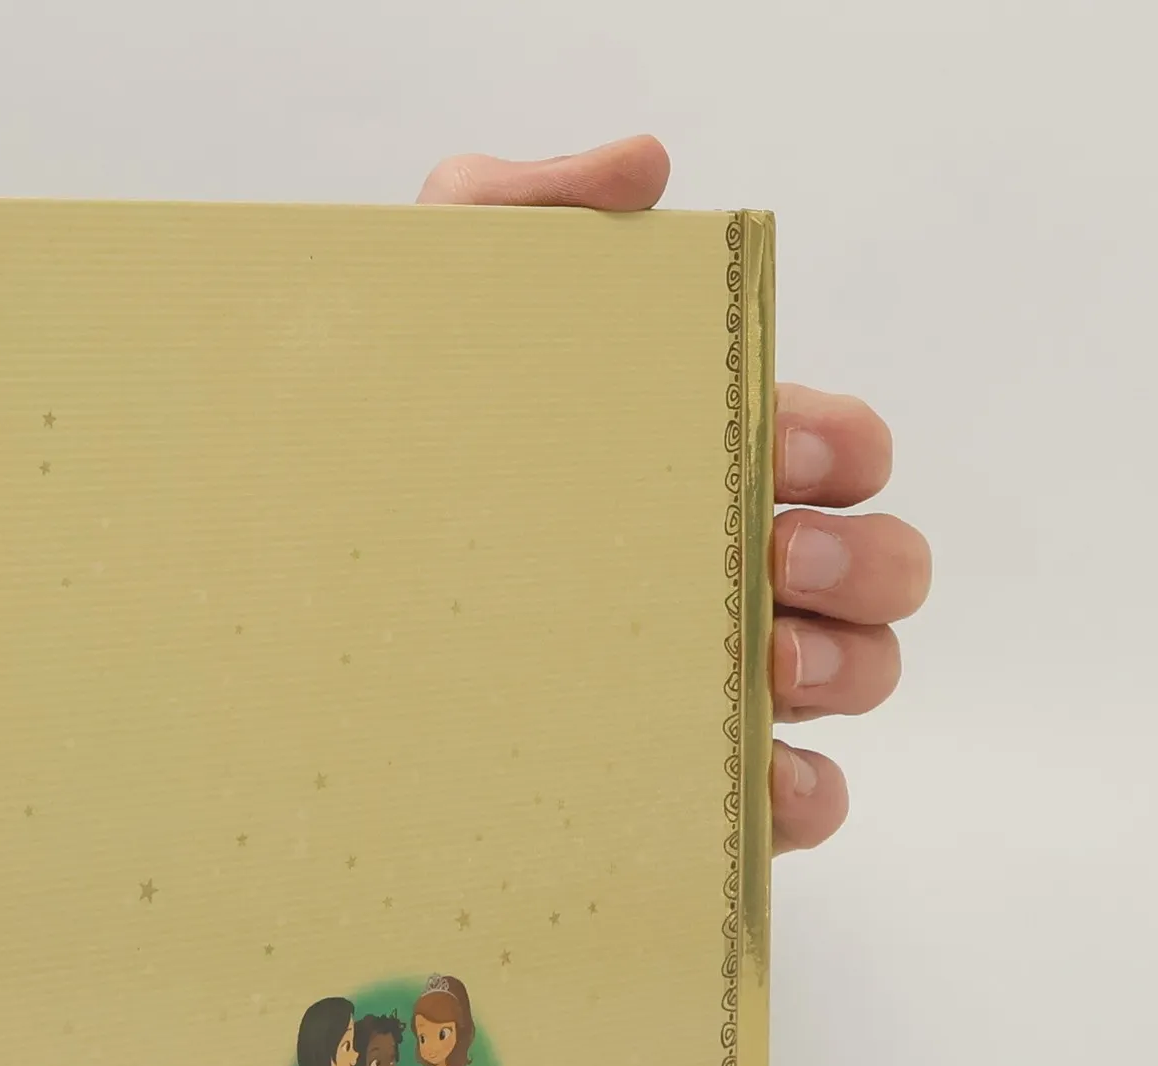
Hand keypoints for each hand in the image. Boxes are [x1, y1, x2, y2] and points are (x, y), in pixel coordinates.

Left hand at [419, 136, 928, 853]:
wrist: (279, 589)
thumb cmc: (374, 449)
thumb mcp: (433, 303)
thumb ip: (529, 210)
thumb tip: (647, 170)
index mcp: (694, 464)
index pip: (833, 451)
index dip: (840, 448)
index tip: (778, 451)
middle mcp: (716, 574)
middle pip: (878, 568)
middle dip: (864, 560)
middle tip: (775, 560)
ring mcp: (702, 682)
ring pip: (857, 678)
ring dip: (849, 668)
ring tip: (766, 659)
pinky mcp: (671, 782)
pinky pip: (789, 802)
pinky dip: (805, 794)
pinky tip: (763, 775)